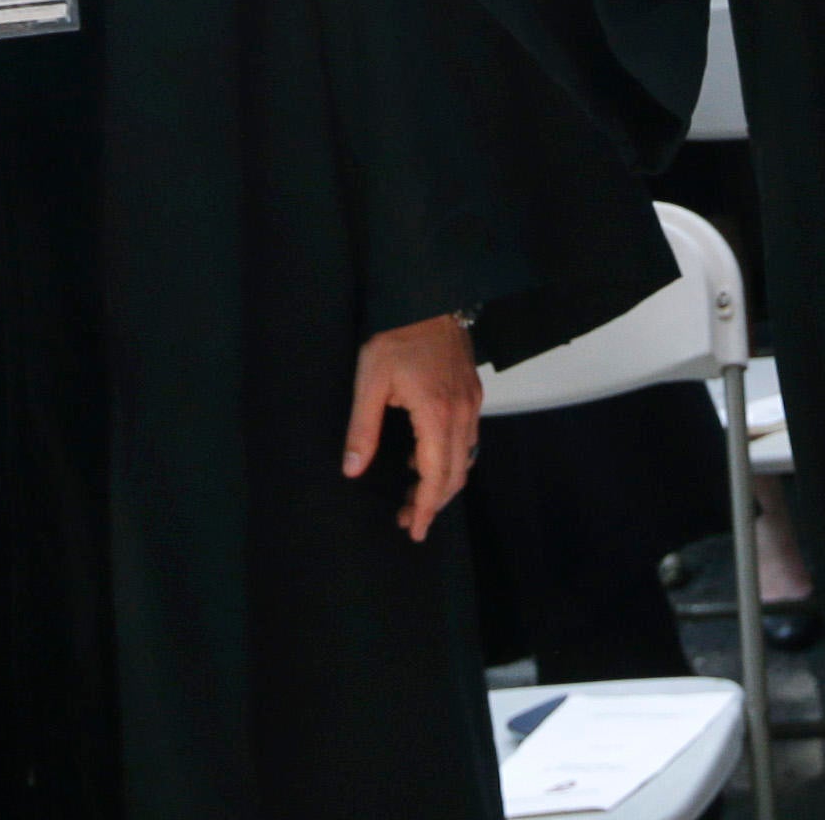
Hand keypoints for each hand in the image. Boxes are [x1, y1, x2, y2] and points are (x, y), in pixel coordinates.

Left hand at [344, 313, 482, 540]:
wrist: (427, 296)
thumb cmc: (397, 333)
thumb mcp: (369, 380)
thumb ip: (363, 428)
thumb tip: (352, 469)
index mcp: (436, 413)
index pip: (435, 475)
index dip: (424, 506)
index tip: (413, 528)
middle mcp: (461, 413)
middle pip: (455, 474)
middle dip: (433, 503)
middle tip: (408, 521)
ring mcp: (471, 403)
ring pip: (465, 459)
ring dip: (443, 483)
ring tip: (414, 498)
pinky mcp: (471, 394)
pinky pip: (467, 439)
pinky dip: (449, 459)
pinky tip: (423, 460)